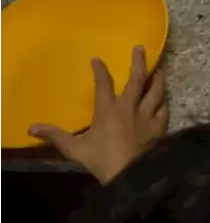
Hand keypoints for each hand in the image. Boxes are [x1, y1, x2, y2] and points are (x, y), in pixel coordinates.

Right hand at [29, 46, 168, 183]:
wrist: (131, 173)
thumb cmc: (102, 159)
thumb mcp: (74, 148)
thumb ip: (55, 136)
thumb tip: (32, 128)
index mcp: (108, 109)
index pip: (104, 84)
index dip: (100, 70)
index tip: (97, 60)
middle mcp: (129, 107)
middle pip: (136, 79)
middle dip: (138, 62)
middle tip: (140, 48)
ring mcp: (147, 116)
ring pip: (155, 92)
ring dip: (157, 79)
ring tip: (160, 70)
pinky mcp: (159, 127)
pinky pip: (164, 110)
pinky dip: (164, 103)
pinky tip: (164, 100)